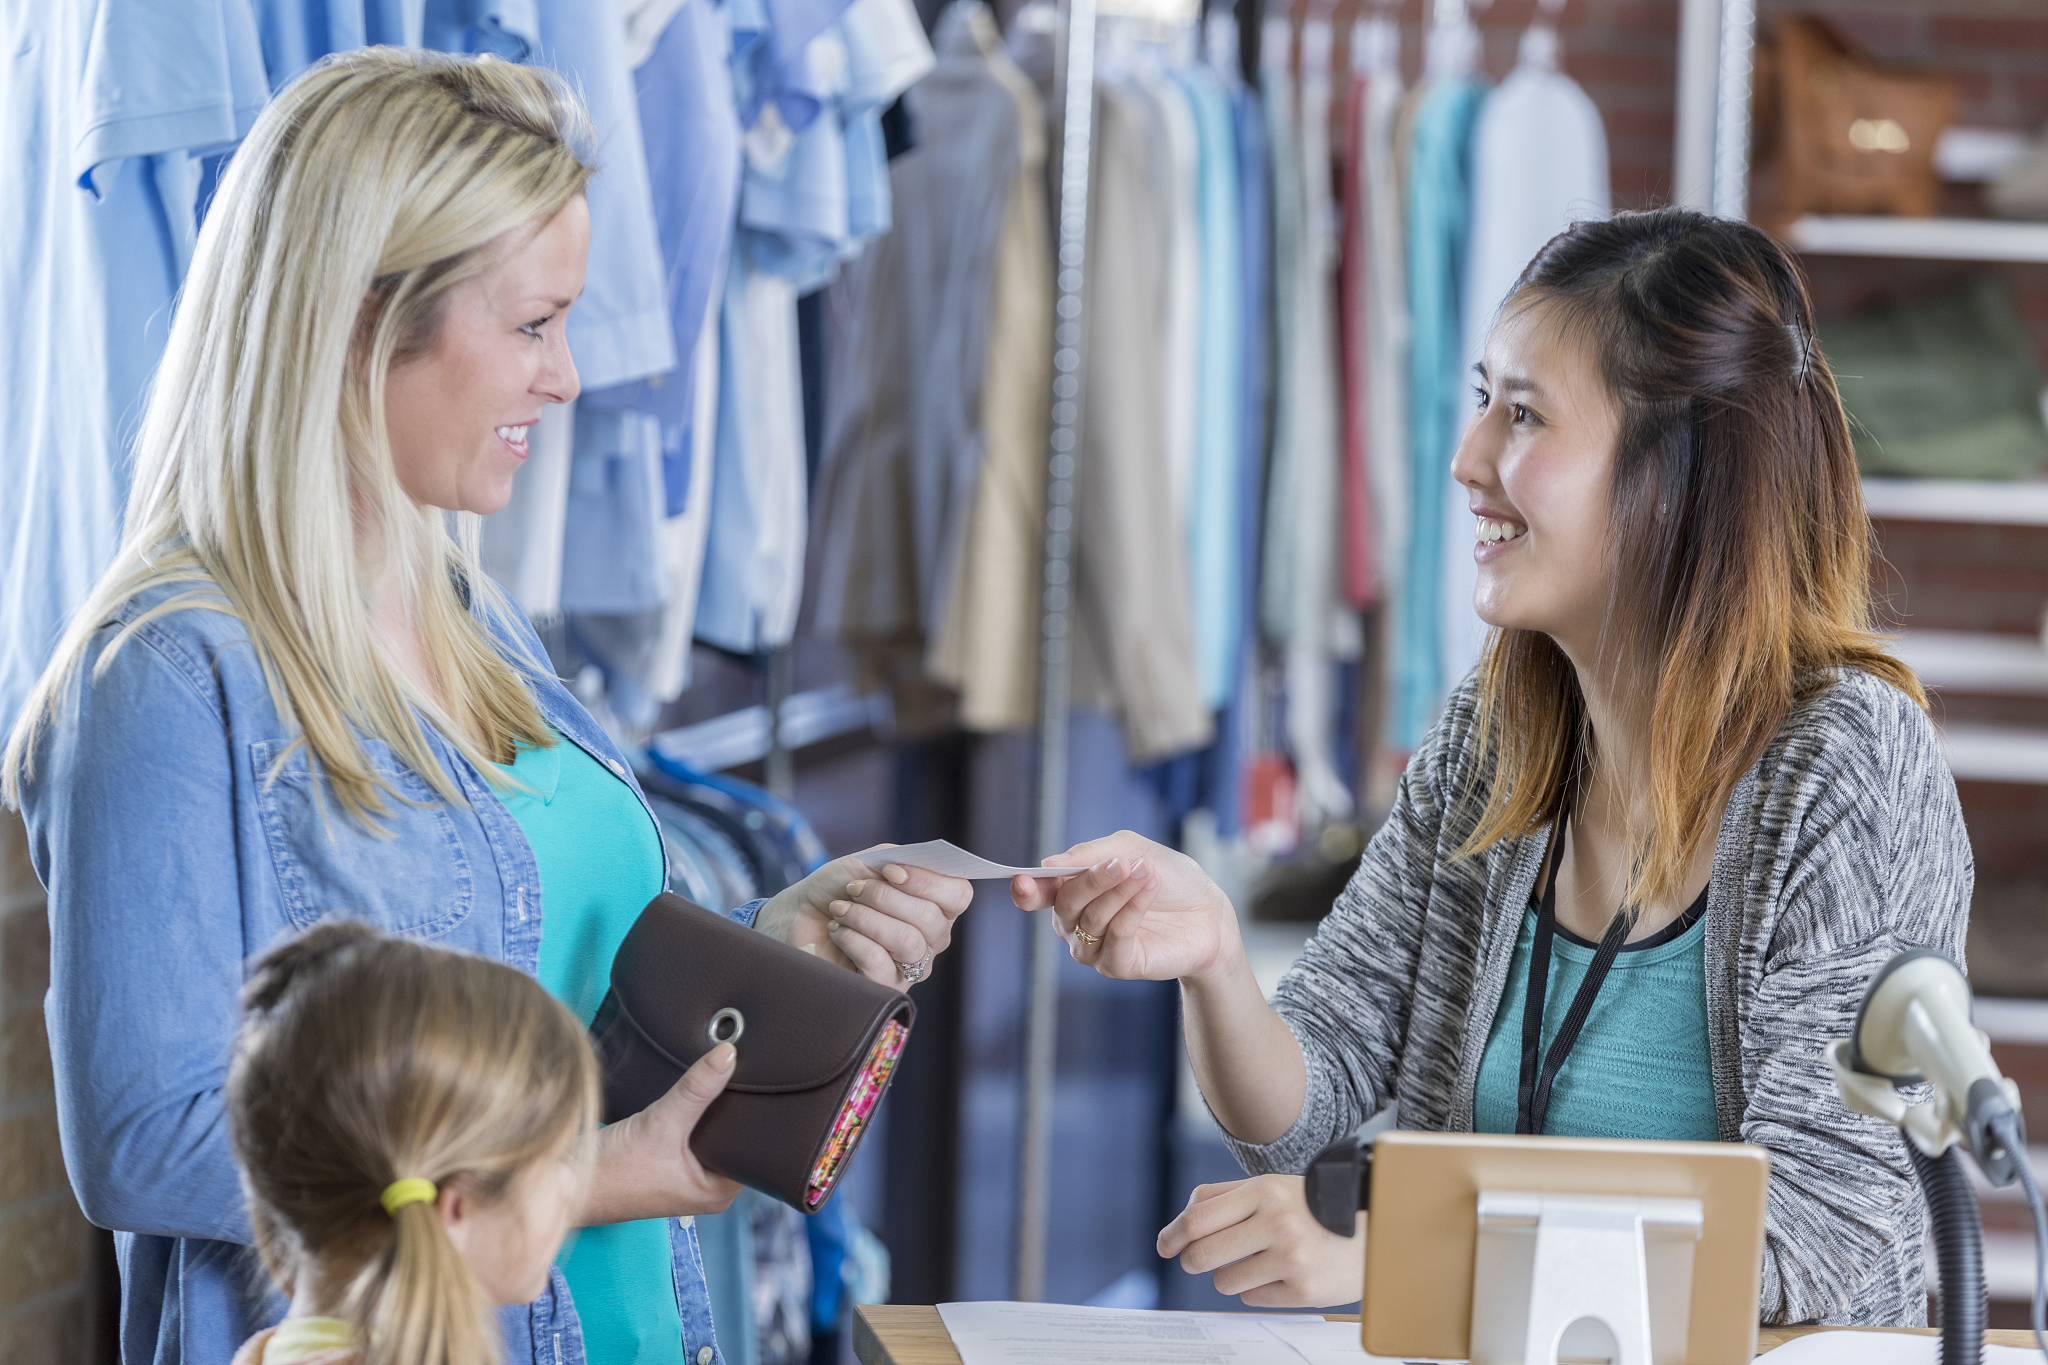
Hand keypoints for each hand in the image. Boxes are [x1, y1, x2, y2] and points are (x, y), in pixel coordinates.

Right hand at [580, 1043, 743, 1224]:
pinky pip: (691, 1129)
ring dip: (710, 1105)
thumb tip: (729, 1055)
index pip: (758, 1149)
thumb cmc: (609, 1173)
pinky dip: (691, 1109)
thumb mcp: (659, 1125)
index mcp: (719, 1192)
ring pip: (712, 1131)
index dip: (760, 1115)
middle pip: (735, 1137)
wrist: (563, 1184)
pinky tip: (692, 1086)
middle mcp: (708, 1185)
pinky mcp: (668, 1160)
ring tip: (719, 1070)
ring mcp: (687, 1173)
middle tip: (744, 1066)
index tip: (766, 1080)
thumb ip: (696, 1090)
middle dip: (734, 1106)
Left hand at [755, 846, 973, 988]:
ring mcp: (910, 967)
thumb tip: (914, 867)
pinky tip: (839, 932)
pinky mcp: (884, 988)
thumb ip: (900, 859)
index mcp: (936, 905)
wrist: (799, 916)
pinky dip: (854, 940)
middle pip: (930, 919)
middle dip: (885, 897)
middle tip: (854, 889)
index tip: (890, 871)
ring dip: (867, 918)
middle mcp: (930, 939)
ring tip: (841, 909)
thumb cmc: (838, 889)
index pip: (958, 895)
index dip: (927, 881)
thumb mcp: (870, 863)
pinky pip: (880, 963)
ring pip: (908, 941)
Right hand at [1008, 831, 1239, 983]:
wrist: (1208, 912)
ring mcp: (1093, 947)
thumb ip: (1090, 854)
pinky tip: (1150, 891)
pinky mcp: (1117, 965)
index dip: (1025, 889)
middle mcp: (1075, 923)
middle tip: (1123, 863)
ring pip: (1091, 918)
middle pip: (1065, 902)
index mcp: (1071, 892)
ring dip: (1119, 891)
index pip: (1036, 895)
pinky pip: (1115, 936)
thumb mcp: (1130, 849)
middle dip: (1093, 880)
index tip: (1023, 880)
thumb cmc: (1167, 878)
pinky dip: (1132, 910)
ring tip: (1146, 872)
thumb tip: (1047, 866)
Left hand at [1155, 1176, 1365, 1307]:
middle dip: (1192, 1261)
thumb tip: (1183, 1217)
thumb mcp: (1270, 1187)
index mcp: (1263, 1191)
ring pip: (1224, 1281)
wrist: (1373, 1230)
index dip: (1172, 1235)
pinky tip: (1281, 1275)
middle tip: (1196, 1262)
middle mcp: (1276, 1223)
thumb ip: (1223, 1196)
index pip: (1197, 1218)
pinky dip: (1259, 1289)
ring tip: (1256, 1263)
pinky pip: (1253, 1298)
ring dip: (1231, 1276)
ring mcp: (1291, 1259)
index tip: (1165, 1245)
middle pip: (1202, 1254)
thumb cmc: (1311, 1208)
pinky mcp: (1304, 1290)